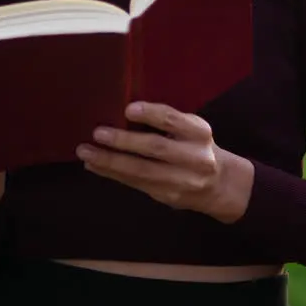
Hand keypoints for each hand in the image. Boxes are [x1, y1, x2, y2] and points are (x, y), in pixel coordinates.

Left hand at [76, 102, 253, 223]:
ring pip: (141, 170)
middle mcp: (195, 157)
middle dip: (123, 141)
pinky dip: (112, 174)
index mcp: (199, 133)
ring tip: (86, 152)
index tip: (128, 109)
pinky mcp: (168, 196)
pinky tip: (95, 165)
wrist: (218, 184)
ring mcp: (181, 180)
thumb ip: (167, 122)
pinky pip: (135, 183)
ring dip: (110, 161)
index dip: (151, 114)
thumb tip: (122, 112)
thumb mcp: (191, 129)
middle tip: (98, 133)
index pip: (174, 120)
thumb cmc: (195, 147)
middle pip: (156, 148)